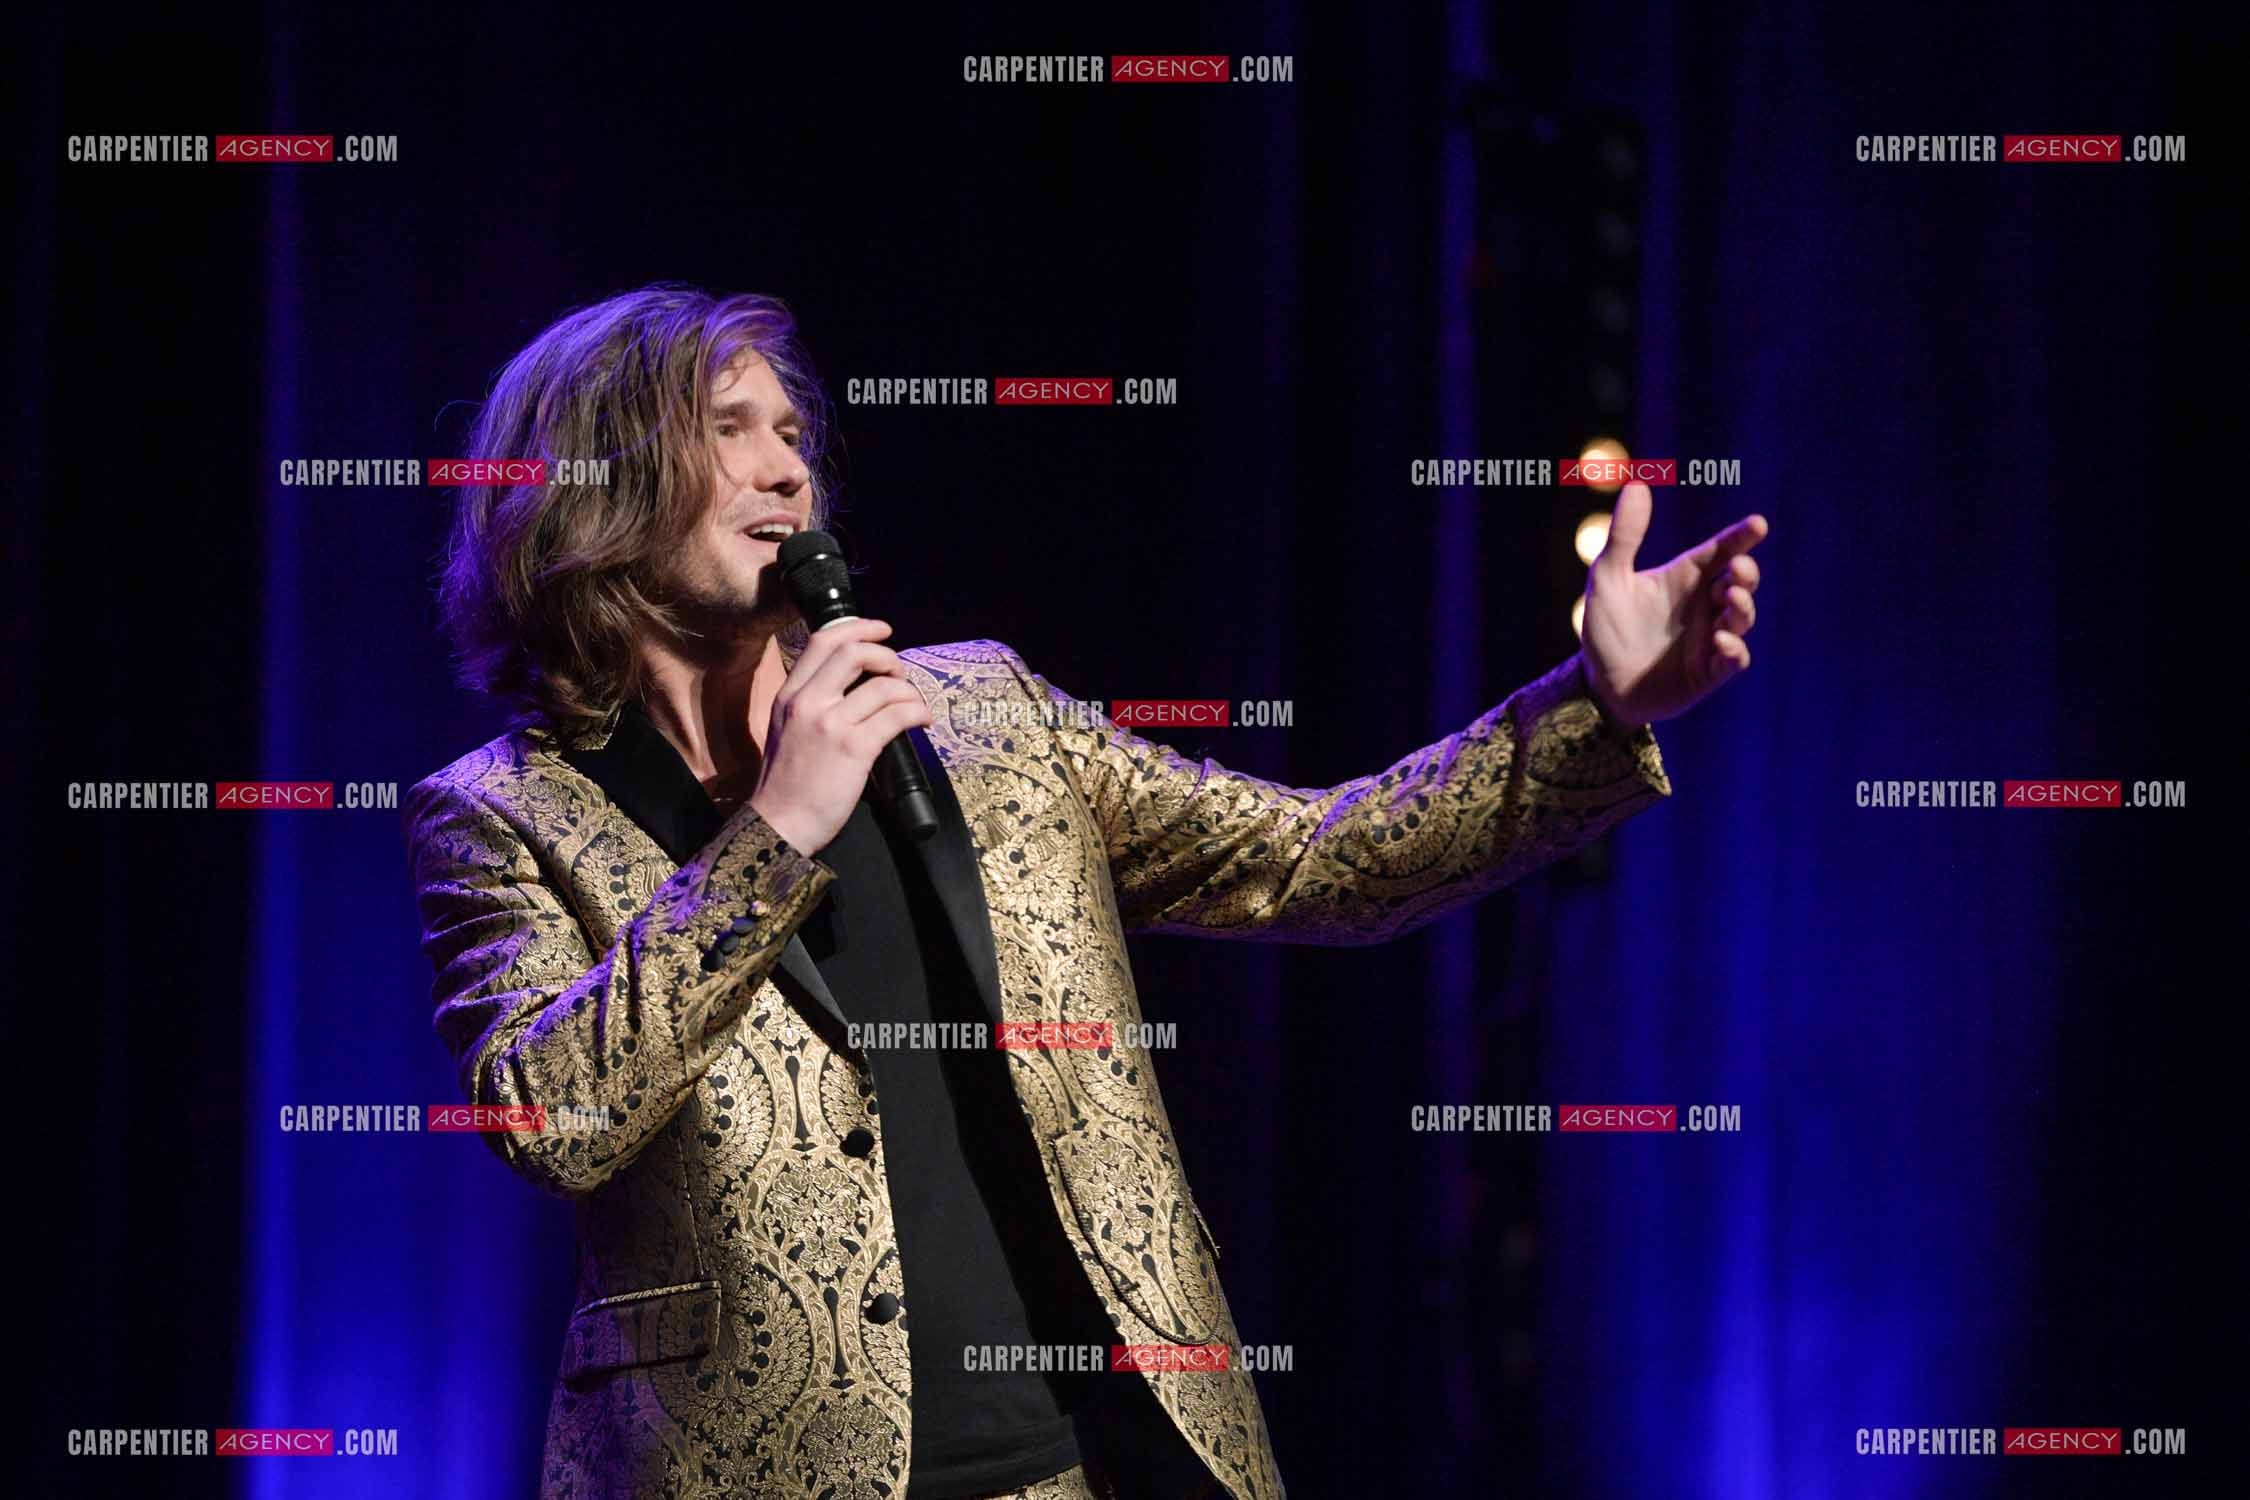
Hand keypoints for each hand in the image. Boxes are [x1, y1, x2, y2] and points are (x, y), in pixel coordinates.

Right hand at [747, 618, 932, 853]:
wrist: (779, 823)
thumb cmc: (786, 783)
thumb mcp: (786, 729)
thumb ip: (811, 702)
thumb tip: (853, 684)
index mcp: (789, 695)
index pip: (823, 641)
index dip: (859, 627)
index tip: (882, 631)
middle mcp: (807, 702)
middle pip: (854, 651)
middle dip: (886, 654)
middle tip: (899, 673)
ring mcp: (830, 724)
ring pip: (883, 685)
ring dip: (908, 690)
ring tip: (914, 705)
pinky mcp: (853, 749)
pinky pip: (896, 715)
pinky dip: (917, 712)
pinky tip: (922, 722)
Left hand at [1579, 482, 1768, 725]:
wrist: (1598, 683)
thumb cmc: (1607, 629)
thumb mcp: (1609, 578)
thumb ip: (1625, 535)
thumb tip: (1637, 483)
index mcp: (1685, 578)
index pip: (1721, 551)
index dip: (1741, 537)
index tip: (1757, 524)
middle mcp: (1703, 605)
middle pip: (1741, 582)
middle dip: (1747, 574)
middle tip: (1738, 570)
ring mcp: (1709, 638)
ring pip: (1743, 618)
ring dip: (1742, 607)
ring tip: (1728, 598)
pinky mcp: (1707, 672)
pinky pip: (1733, 660)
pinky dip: (1734, 649)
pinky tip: (1721, 641)